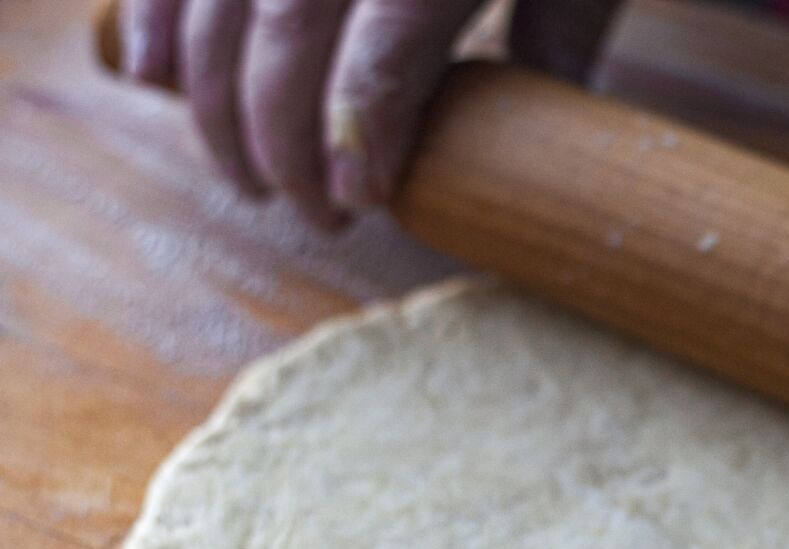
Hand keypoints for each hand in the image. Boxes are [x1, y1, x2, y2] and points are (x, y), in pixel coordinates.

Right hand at [120, 0, 622, 228]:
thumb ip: (561, 27)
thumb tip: (539, 134)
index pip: (389, 43)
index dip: (362, 128)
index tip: (360, 197)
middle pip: (287, 29)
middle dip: (281, 139)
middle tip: (315, 214)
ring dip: (213, 98)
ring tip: (246, 180)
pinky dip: (153, 8)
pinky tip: (153, 77)